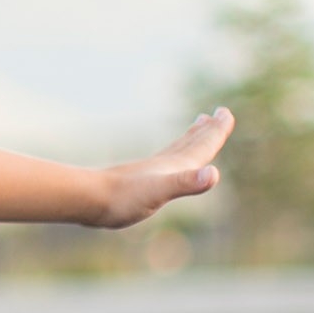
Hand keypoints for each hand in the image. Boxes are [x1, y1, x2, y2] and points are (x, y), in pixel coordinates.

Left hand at [90, 108, 232, 227]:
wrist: (88, 200)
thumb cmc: (123, 198)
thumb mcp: (159, 191)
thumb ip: (186, 182)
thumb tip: (213, 174)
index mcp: (174, 166)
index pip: (202, 145)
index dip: (216, 131)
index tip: (225, 112)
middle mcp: (164, 165)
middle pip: (192, 143)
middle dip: (208, 130)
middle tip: (218, 113)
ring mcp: (151, 172)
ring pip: (178, 150)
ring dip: (191, 139)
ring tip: (198, 127)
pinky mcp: (140, 182)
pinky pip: (164, 165)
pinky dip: (173, 158)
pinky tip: (167, 164)